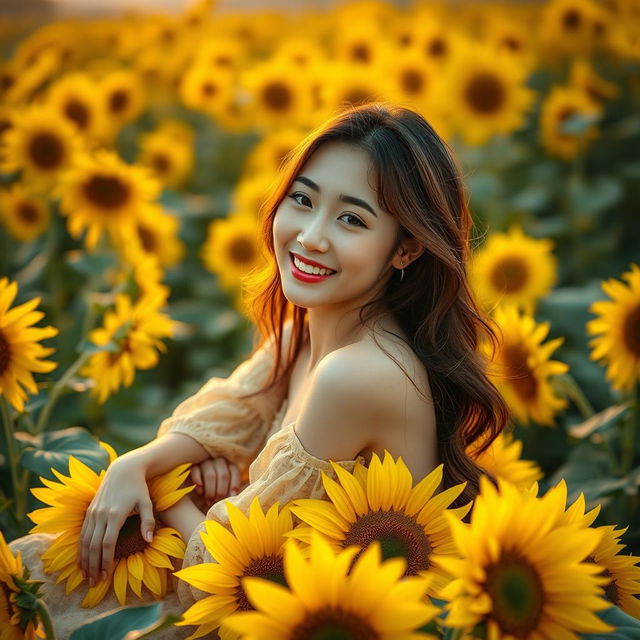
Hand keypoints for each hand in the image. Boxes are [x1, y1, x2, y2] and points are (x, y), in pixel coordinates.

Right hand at [79, 455, 154, 586]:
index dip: (106, 561)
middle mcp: (101, 515)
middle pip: (93, 546)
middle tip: (94, 584)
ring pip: (85, 541)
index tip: (106, 576)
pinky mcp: (89, 511)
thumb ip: (148, 522)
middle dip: (93, 566)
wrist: (123, 469)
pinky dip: (80, 548)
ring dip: (84, 560)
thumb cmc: (138, 487)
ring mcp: (93, 512)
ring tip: (87, 577)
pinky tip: (81, 561)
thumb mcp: (147, 502)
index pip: (108, 543)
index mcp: (116, 514)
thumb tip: (148, 541)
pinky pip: (82, 533)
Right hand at [189, 457, 240, 507]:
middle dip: (221, 491)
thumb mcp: (224, 494)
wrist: (195, 496)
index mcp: (228, 466)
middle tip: (217, 502)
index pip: (234, 471)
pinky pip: (195, 470)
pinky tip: (200, 490)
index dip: (234, 484)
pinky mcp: (192, 466)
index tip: (232, 496)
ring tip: (209, 501)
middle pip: (223, 475)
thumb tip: (233, 497)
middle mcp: (218, 462)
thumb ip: (229, 493)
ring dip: (210, 491)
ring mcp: (205, 463)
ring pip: (210, 475)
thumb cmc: (214, 495)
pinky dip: (198, 481)